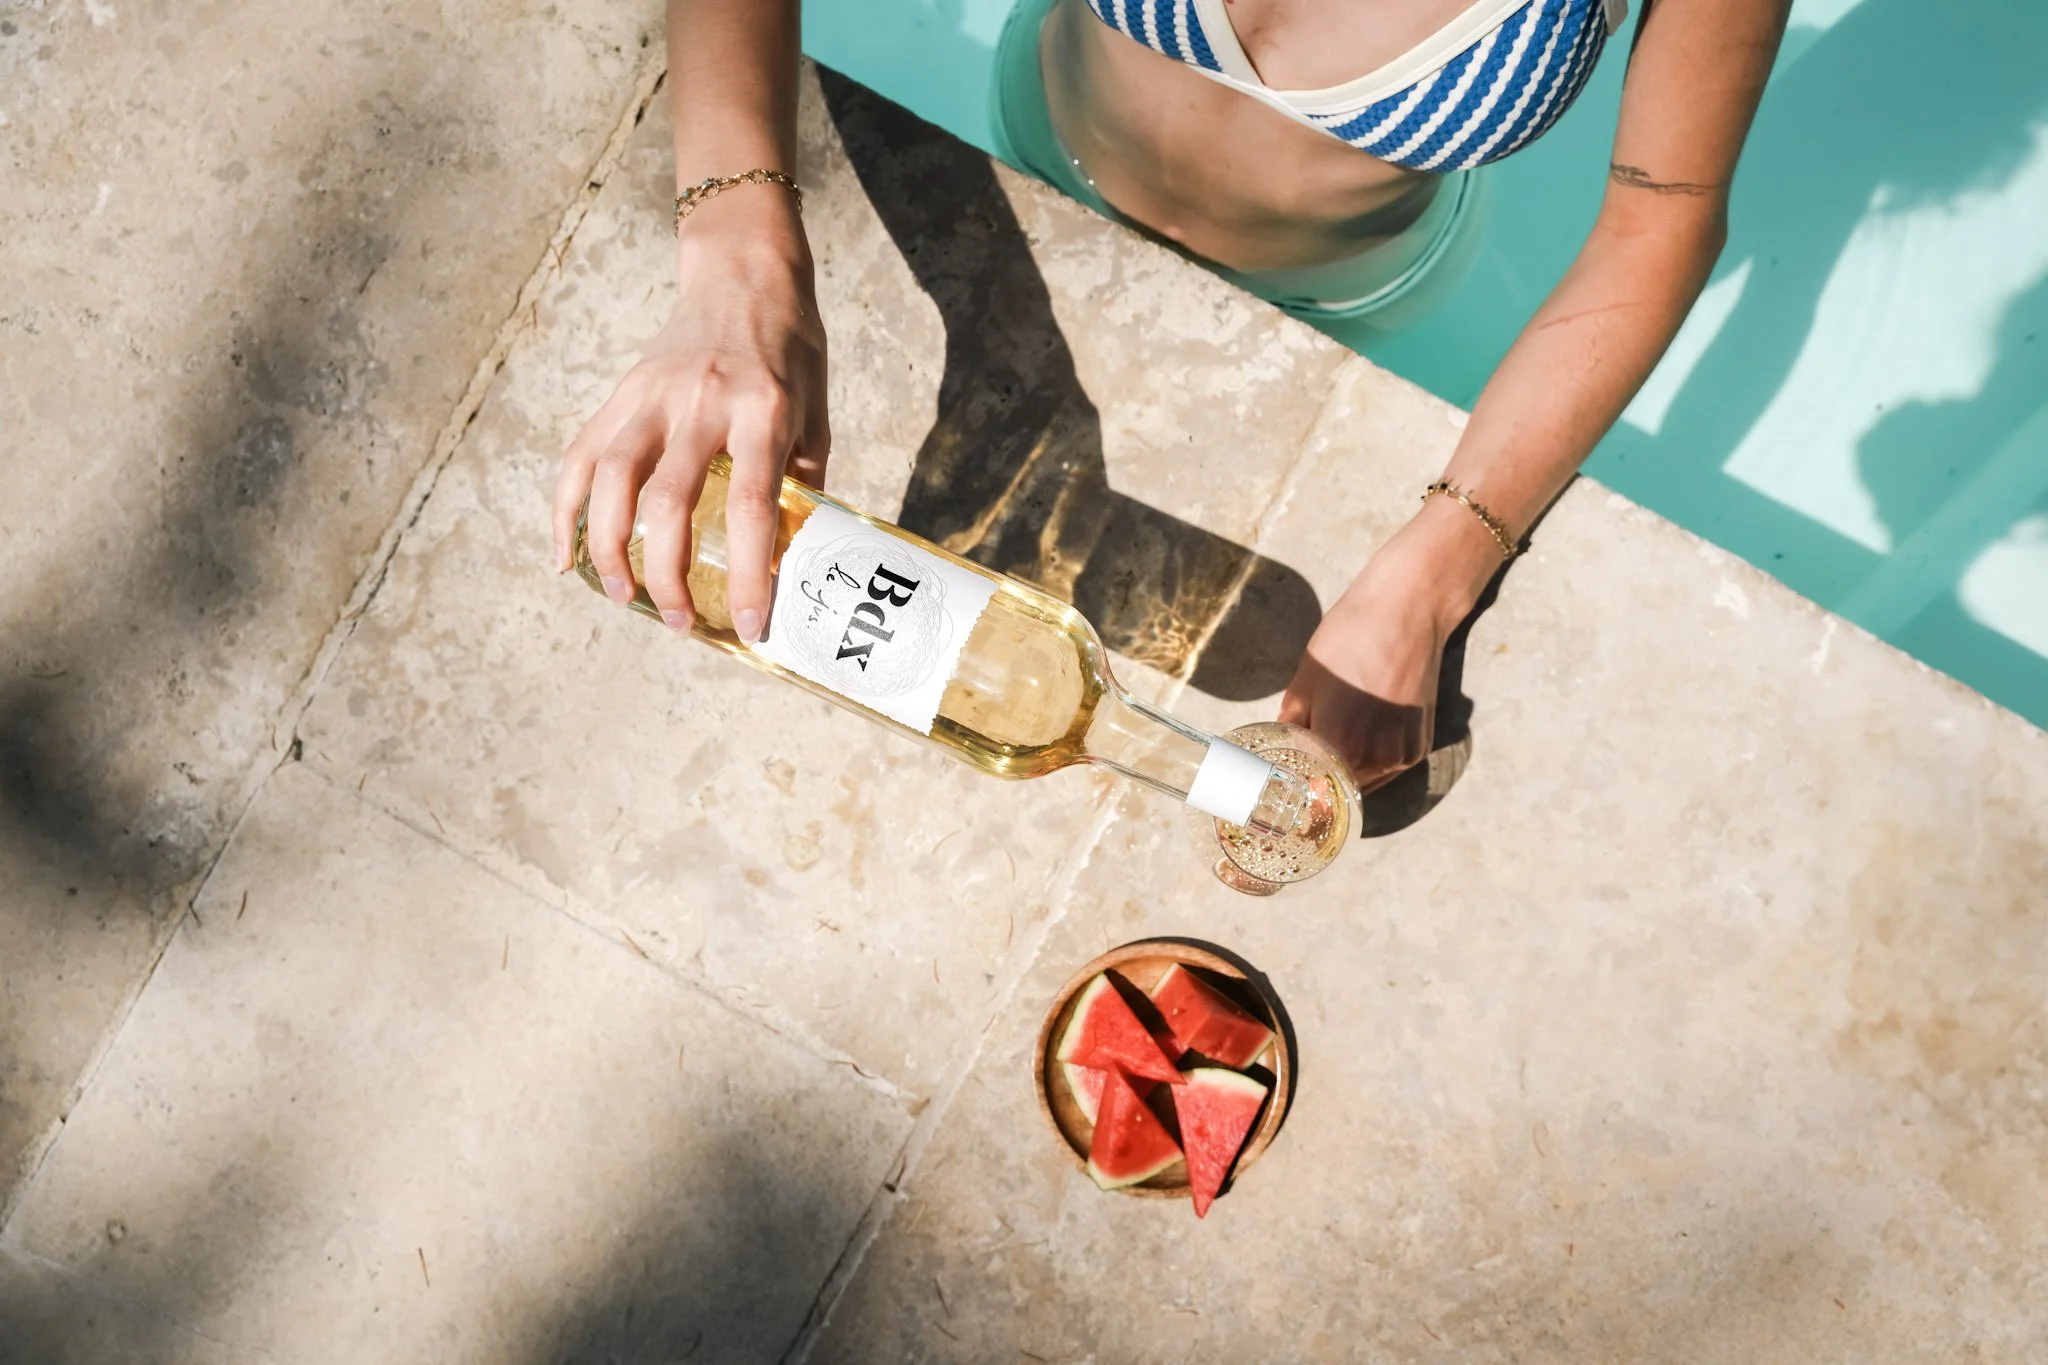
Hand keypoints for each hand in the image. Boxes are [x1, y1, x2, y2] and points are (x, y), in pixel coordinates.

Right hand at [553, 191, 827, 640]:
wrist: (744, 273)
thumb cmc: (790, 350)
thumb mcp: (817, 413)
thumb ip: (804, 481)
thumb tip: (792, 557)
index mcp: (762, 411)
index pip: (751, 507)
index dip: (746, 573)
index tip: (748, 624)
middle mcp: (701, 403)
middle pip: (669, 502)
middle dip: (668, 574)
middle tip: (679, 622)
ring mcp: (651, 396)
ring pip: (610, 481)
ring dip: (609, 548)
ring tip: (622, 597)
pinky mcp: (621, 392)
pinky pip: (580, 456)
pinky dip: (566, 510)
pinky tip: (568, 558)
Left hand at [1278, 500, 1498, 791]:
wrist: (1408, 609)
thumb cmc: (1350, 637)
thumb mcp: (1305, 681)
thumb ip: (1291, 724)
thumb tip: (1280, 748)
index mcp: (1341, 747)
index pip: (1311, 790)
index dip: (1296, 788)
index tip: (1284, 785)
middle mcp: (1377, 760)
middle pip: (1338, 791)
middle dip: (1319, 781)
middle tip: (1301, 766)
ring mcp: (1403, 754)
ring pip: (1365, 783)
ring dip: (1346, 774)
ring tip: (1329, 753)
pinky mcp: (1421, 744)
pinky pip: (1388, 768)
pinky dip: (1370, 762)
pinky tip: (1358, 739)